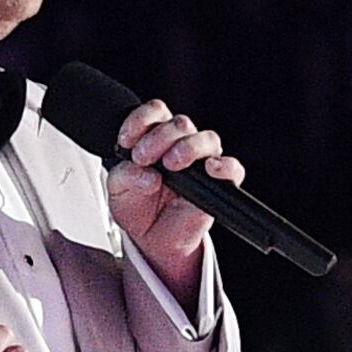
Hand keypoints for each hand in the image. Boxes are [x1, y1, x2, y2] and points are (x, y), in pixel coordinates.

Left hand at [103, 98, 240, 288]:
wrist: (153, 240)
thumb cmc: (138, 209)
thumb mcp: (118, 191)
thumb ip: (124, 176)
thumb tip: (148, 175)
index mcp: (156, 138)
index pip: (156, 112)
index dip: (141, 120)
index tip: (126, 141)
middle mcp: (181, 145)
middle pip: (180, 123)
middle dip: (158, 138)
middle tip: (143, 158)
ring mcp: (202, 163)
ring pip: (207, 138)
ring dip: (188, 147)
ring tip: (171, 163)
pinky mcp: (219, 184)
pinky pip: (232, 169)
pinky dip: (225, 166)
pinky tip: (210, 168)